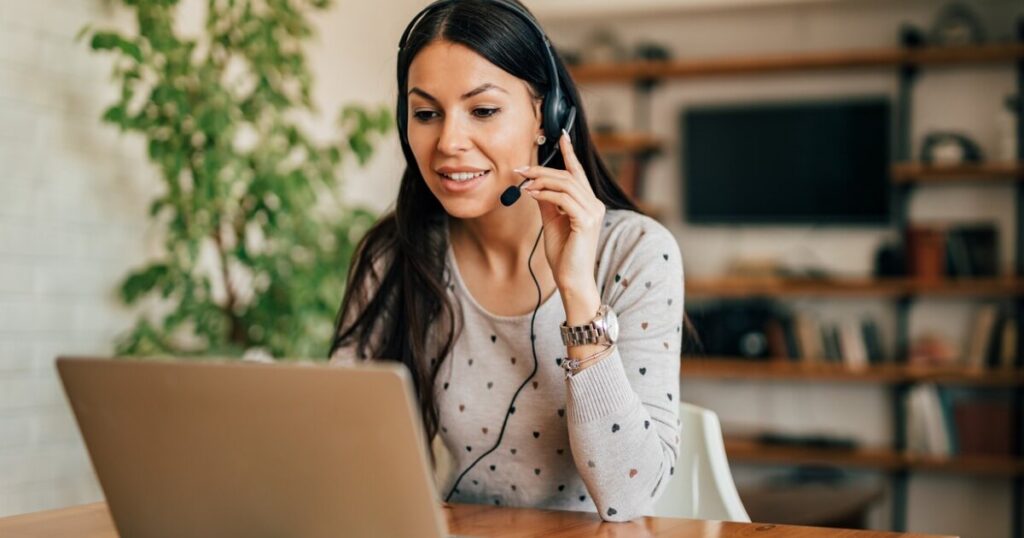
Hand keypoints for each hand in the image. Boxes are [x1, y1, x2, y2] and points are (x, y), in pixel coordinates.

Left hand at [515, 130, 605, 292]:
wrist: (571, 279)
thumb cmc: (563, 255)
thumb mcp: (552, 222)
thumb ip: (548, 202)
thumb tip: (535, 185)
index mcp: (589, 204)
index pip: (578, 173)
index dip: (569, 153)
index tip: (561, 137)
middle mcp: (595, 204)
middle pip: (568, 176)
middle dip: (543, 170)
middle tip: (521, 169)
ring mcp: (593, 212)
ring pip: (565, 184)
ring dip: (541, 181)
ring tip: (523, 183)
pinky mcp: (586, 221)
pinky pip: (563, 199)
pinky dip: (545, 194)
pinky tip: (532, 194)